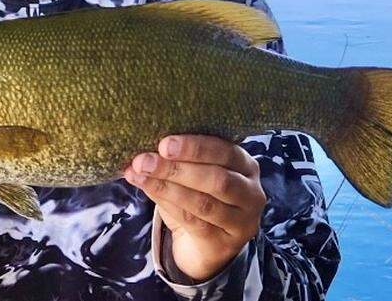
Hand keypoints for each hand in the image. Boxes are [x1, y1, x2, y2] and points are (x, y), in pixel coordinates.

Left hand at [124, 135, 265, 281]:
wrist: (206, 247)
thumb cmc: (200, 198)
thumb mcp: (196, 174)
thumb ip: (178, 159)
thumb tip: (144, 150)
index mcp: (246, 165)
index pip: (225, 151)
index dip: (195, 147)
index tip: (163, 144)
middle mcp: (251, 192)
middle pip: (217, 179)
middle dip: (178, 168)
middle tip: (145, 161)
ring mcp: (241, 221)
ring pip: (203, 203)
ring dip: (167, 188)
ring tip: (140, 175)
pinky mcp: (225, 243)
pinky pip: (194, 222)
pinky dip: (167, 205)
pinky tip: (148, 191)